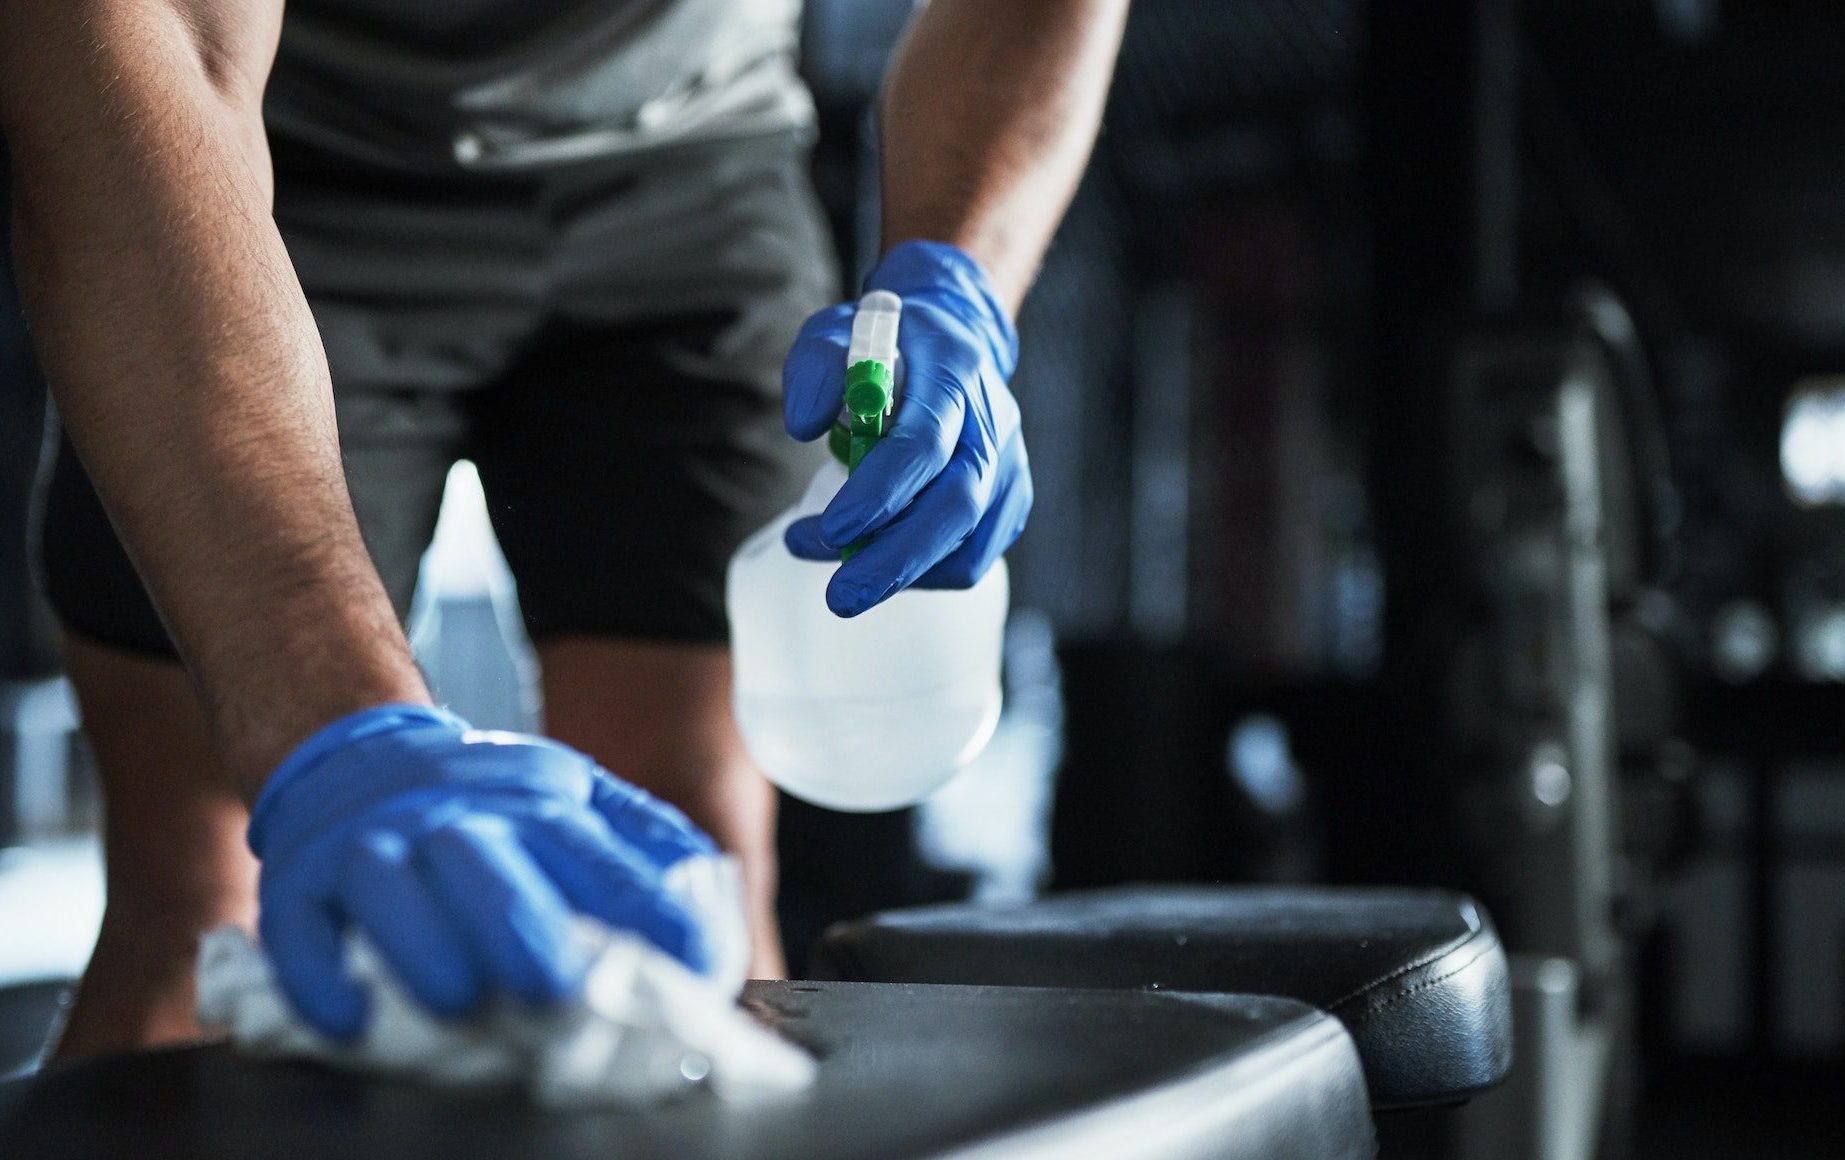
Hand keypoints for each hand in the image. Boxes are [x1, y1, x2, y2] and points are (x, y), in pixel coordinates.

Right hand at [247, 704, 715, 1039]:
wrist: (360, 753)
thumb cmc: (485, 801)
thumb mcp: (572, 797)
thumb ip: (642, 839)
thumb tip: (709, 898)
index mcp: (533, 805)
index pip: (594, 853)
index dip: (644, 903)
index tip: (688, 954)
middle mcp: (453, 820)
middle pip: (484, 860)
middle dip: (519, 921)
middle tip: (555, 987)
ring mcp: (374, 846)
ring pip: (390, 885)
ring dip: (421, 942)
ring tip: (458, 998)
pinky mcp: (302, 881)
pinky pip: (298, 924)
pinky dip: (317, 970)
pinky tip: (346, 1013)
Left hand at [782, 240, 1031, 616]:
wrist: (949, 343)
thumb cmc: (884, 345)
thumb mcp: (837, 331)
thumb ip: (816, 367)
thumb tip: (804, 425)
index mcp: (955, 371)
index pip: (927, 442)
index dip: (882, 493)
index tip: (831, 528)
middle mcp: (994, 421)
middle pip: (958, 505)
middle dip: (895, 560)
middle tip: (838, 596)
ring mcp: (1009, 465)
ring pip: (969, 543)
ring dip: (903, 574)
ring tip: (842, 579)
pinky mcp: (1011, 500)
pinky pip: (975, 557)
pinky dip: (926, 575)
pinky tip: (881, 566)